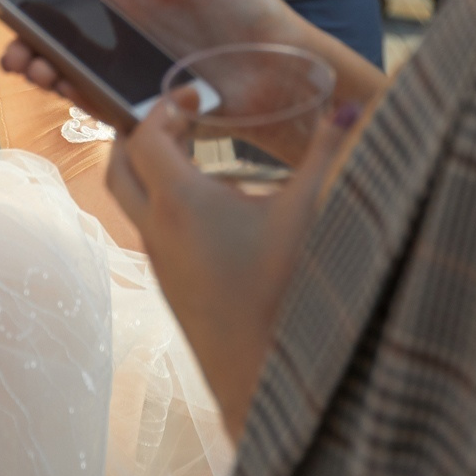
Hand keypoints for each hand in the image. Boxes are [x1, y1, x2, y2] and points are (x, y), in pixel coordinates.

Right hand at [0, 0, 386, 113]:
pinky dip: (73, 95)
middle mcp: (115, 34)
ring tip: (32, 65)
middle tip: (13, 47)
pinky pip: (94, 102)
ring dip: (42, 69)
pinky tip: (62, 84)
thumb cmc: (241, 0)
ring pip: (67, 71)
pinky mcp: (135, 106)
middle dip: (25, 40)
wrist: (279, 64)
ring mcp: (123, 72)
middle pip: (54, 36)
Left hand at [105, 86, 354, 436]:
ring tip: (200, 154)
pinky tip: (219, 209)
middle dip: (141, 134)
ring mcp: (160, 263)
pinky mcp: (172, 288)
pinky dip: (169, 206)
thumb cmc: (286, 293)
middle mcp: (157, 231)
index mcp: (180, 203)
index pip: (146, 138)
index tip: (194, 96)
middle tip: (178, 117)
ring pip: (134, 203)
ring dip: (154, 171)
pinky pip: (156, 232)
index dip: (164, 108)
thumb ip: (330, 153)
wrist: (264, 380)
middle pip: (121, 167)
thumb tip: (354, 107)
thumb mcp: (312, 211)